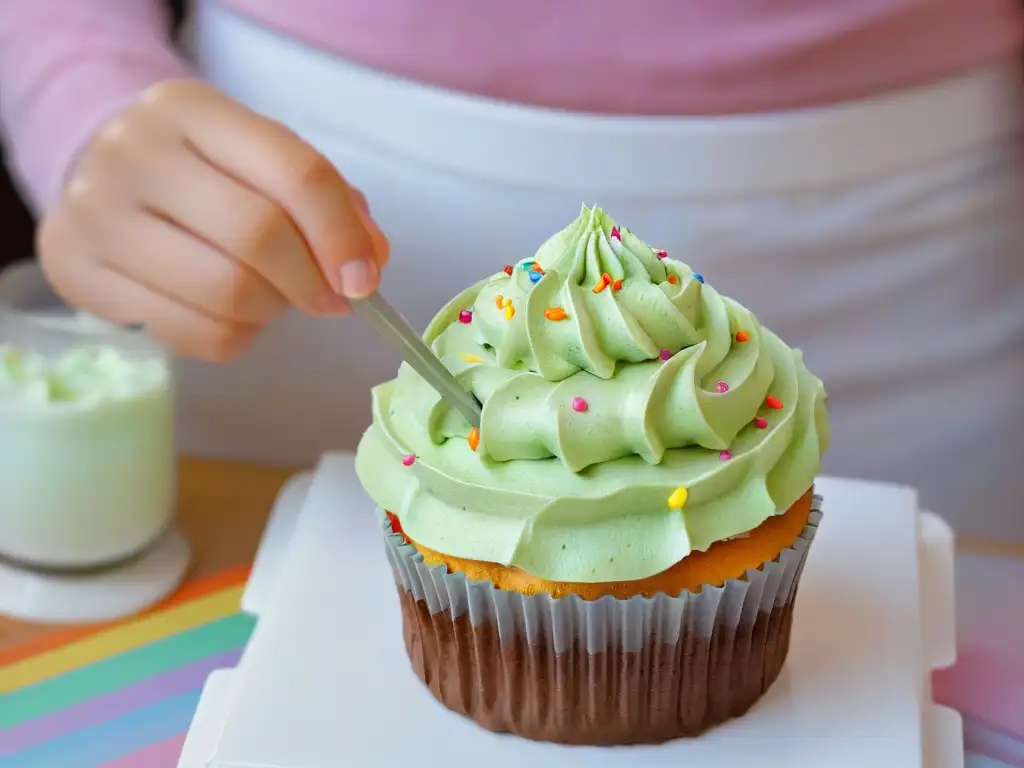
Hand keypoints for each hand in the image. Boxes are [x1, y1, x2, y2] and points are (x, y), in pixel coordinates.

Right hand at [37, 79, 388, 361]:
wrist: (100, 182)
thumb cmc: (203, 177)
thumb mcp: (263, 165)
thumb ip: (331, 205)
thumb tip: (369, 264)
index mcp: (192, 109)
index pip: (295, 173)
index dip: (342, 236)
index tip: (365, 279)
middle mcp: (135, 151)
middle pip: (258, 235)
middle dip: (310, 282)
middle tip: (329, 299)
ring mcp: (96, 212)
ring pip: (225, 292)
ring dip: (270, 311)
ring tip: (270, 298)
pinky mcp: (78, 272)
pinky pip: (192, 333)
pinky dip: (233, 336)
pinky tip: (229, 315)